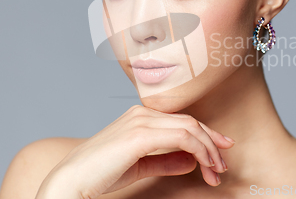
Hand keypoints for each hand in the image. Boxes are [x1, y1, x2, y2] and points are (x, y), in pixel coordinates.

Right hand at [35, 105, 234, 198]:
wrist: (71, 181)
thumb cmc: (100, 174)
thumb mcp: (140, 166)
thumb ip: (165, 161)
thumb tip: (190, 161)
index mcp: (140, 116)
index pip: (182, 121)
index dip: (205, 135)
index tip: (221, 150)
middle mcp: (142, 113)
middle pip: (190, 122)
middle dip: (211, 143)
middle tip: (223, 165)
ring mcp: (141, 121)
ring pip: (189, 128)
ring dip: (208, 149)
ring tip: (217, 170)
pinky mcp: (140, 135)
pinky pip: (181, 138)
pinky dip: (199, 150)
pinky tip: (204, 164)